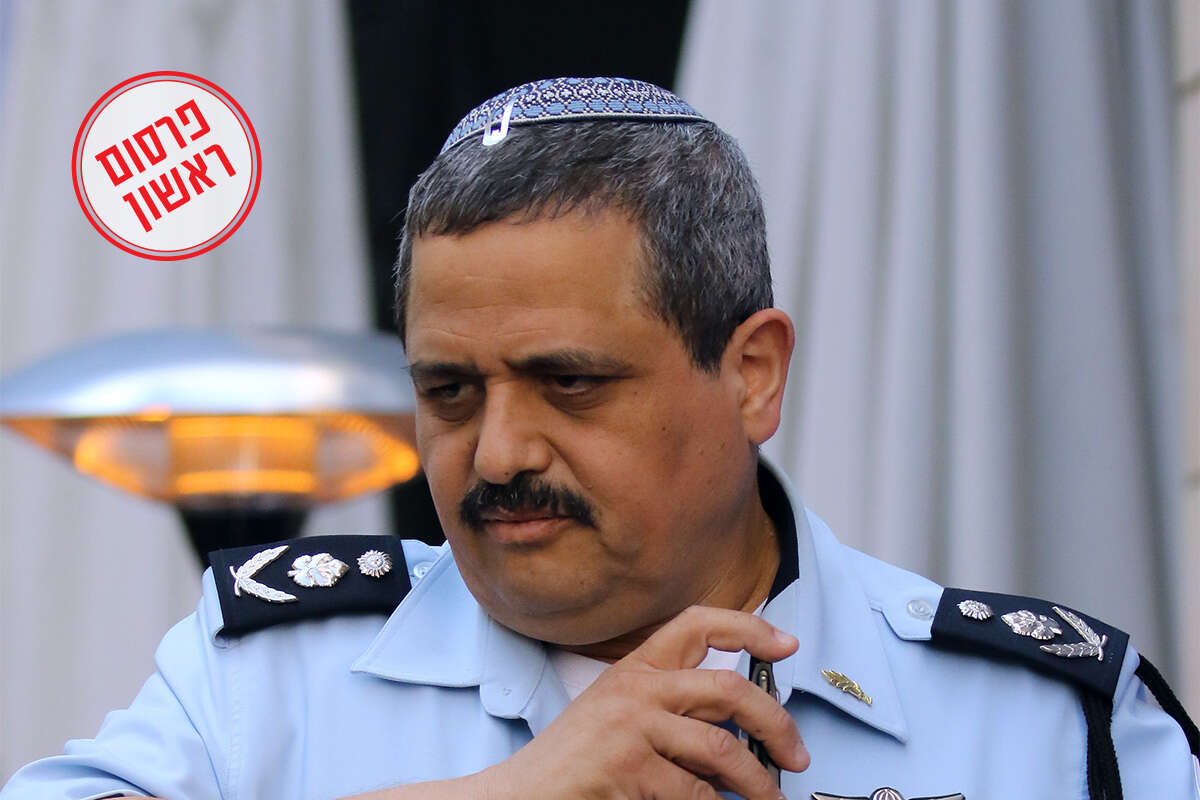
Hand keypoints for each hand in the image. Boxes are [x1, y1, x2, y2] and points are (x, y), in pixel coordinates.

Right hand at [482, 605, 808, 798]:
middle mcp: (636, 687)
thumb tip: (740, 739)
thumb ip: (673, 716)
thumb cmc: (573, 763)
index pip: (698, 623)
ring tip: (770, 798)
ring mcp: (631, 724)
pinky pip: (696, 791)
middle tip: (795, 753)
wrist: (520, 795)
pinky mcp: (629, 765)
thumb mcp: (620, 719)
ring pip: (723, 747)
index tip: (786, 644)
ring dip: (758, 780)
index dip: (749, 627)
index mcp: (635, 668)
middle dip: (775, 721)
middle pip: (728, 687)